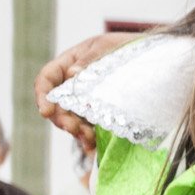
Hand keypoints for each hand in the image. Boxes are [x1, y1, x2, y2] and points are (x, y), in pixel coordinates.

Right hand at [37, 32, 134, 151]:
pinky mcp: (99, 114)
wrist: (152, 56)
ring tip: (88, 139)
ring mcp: (85, 101)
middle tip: (73, 128)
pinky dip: (90, 139)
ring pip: (72, 119)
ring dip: (76, 131)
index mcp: (68, 64)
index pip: (47, 80)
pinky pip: (90, 128)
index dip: (42, 96)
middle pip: (57, 105)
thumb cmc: (126, 46)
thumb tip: (72, 74)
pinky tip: (93, 149)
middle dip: (62, 119)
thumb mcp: (107, 46)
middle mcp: (72, 85)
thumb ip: (89, 59)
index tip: (46, 111)